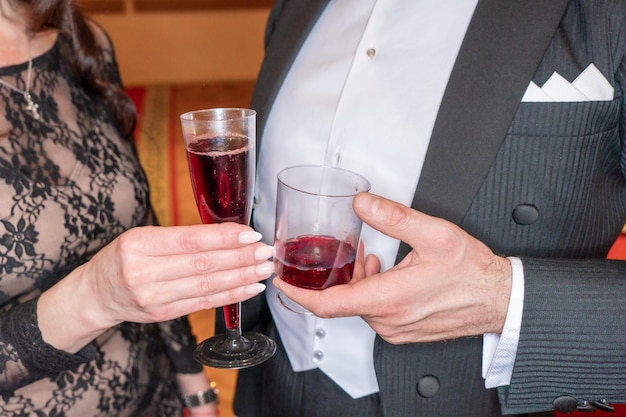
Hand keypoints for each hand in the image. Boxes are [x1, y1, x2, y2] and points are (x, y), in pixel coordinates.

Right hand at [38, 223, 273, 351]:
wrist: (96, 294)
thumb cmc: (123, 258)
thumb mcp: (142, 237)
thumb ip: (180, 237)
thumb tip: (228, 234)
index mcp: (139, 244)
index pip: (191, 240)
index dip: (224, 238)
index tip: (250, 234)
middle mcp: (144, 272)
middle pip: (203, 265)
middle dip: (241, 258)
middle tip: (265, 252)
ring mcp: (154, 298)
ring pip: (207, 286)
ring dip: (241, 278)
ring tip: (264, 270)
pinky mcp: (163, 315)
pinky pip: (204, 304)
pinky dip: (230, 295)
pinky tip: (250, 288)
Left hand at [273, 192, 511, 343]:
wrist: (499, 299)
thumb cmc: (472, 272)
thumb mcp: (434, 233)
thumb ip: (394, 217)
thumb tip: (362, 204)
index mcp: (389, 299)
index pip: (328, 305)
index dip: (298, 293)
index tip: (280, 281)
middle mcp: (388, 320)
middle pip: (341, 300)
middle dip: (336, 275)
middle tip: (346, 251)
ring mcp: (396, 329)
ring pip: (358, 305)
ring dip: (356, 280)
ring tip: (371, 257)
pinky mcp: (403, 331)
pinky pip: (373, 312)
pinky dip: (370, 291)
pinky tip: (382, 272)